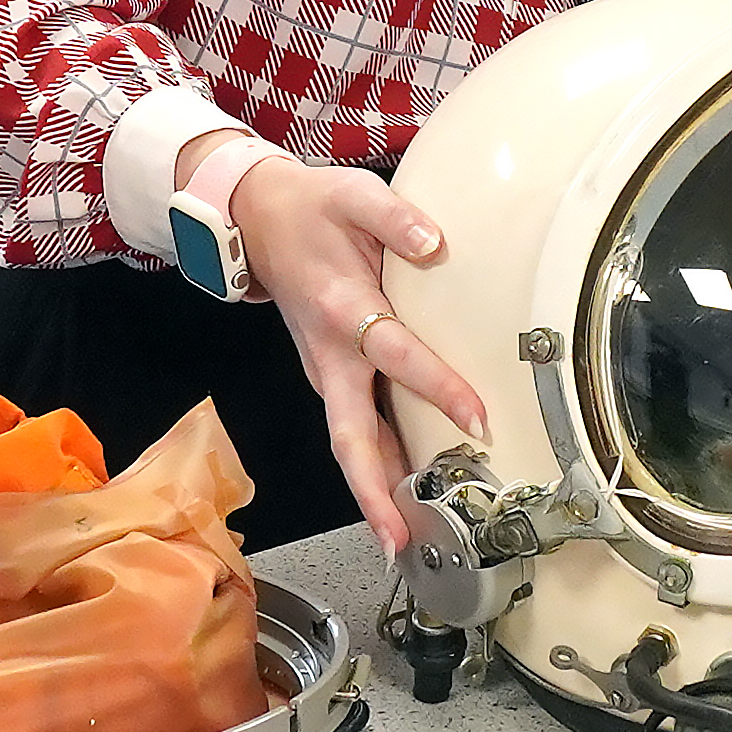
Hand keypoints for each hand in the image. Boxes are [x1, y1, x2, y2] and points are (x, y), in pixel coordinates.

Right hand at [189, 132, 487, 552]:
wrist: (253, 216)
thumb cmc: (310, 207)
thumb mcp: (352, 194)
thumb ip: (395, 218)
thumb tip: (435, 242)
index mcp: (340, 308)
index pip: (396, 355)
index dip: (437, 386)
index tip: (478, 418)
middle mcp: (329, 353)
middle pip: (349, 434)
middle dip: (375, 489)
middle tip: (401, 536)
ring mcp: (324, 370)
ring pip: (349, 440)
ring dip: (373, 489)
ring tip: (404, 538)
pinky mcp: (329, 375)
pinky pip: (352, 428)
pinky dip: (373, 465)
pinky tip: (400, 495)